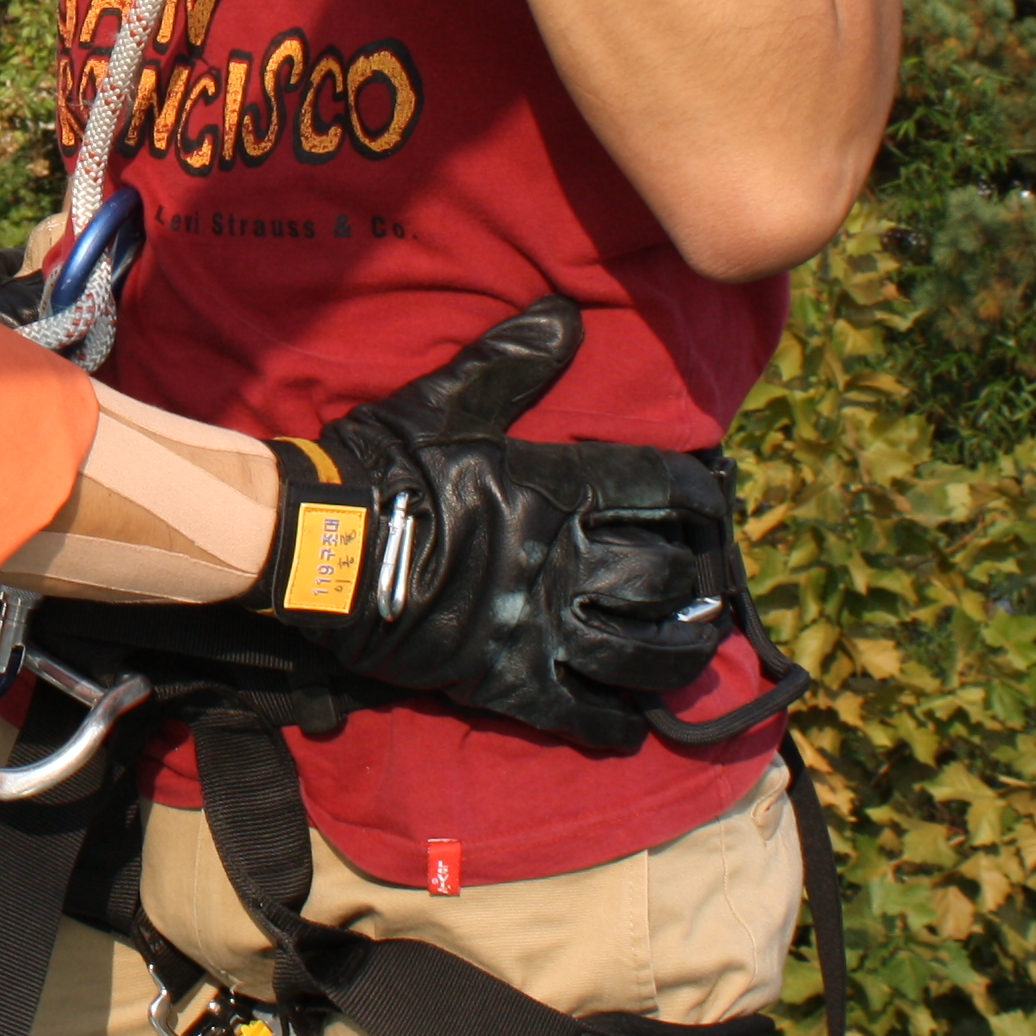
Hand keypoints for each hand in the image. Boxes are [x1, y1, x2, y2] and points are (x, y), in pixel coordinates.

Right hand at [245, 295, 734, 748]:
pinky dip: (616, 723)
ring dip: (678, 657)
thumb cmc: (386, 467)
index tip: (714, 506)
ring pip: (641, 655)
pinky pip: (582, 713)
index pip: (659, 489)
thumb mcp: (447, 401)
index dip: (699, 499)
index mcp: (556, 490)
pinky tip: (632, 723)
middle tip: (712, 589)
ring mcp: (540, 627)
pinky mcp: (509, 681)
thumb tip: (565, 312)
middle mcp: (564, 562)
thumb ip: (511, 361)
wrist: (320, 545)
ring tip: (693, 652)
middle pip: (664, 580)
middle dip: (698, 585)